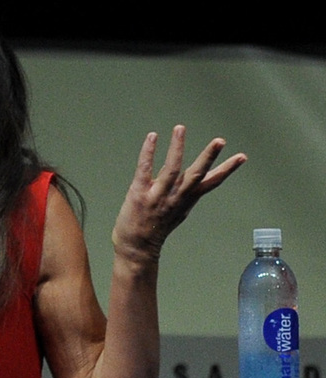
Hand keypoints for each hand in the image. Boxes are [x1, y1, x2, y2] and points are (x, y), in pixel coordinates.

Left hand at [112, 125, 245, 260]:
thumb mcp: (176, 211)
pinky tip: (152, 137)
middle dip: (209, 157)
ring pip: (172, 169)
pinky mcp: (139, 194)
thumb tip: (189, 176)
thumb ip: (182, 193)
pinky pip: (145, 169)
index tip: (241, 156)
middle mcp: (176, 198)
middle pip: (197, 175)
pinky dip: (149, 153)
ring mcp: (158, 196)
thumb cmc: (155, 229)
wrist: (136, 249)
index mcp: (187, 201)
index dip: (226, 169)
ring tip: (181, 128)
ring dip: (177, 148)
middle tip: (220, 140)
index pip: (211, 182)